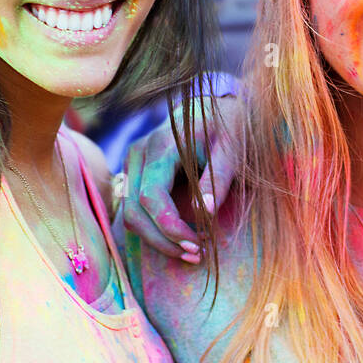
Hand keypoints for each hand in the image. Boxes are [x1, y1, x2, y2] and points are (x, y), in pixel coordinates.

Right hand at [119, 97, 241, 261]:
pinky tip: (179, 237)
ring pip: (129, 213)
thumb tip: (205, 212)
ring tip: (191, 250)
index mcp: (161, 145)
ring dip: (156, 238)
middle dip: (162, 240)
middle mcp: (139, 153)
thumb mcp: (233, 149)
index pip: (151, 197)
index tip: (196, 245)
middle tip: (195, 255)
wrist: (219, 106)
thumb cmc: (230, 126)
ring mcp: (133, 162)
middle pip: (134, 211)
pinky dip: (153, 227)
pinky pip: (134, 207)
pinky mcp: (137, 171)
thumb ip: (218, 179)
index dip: (170, 227)